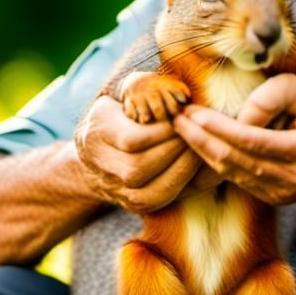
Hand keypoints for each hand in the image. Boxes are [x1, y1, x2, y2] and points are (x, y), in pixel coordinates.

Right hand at [74, 94, 202, 213]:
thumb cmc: (121, 115)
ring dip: (183, 170)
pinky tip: (198, 167)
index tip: (183, 118)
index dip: (163, 131)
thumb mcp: (123, 95)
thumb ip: (143, 90)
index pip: (132, 140)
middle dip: (175, 151)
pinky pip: (162, 202)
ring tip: (199, 150)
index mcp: (98, 133)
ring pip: (152, 192)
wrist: (96, 153)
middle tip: (197, 135)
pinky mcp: (134, 205)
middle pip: (140, 168)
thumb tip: (178, 89)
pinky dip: (185, 186)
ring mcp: (116, 190)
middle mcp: (100, 166)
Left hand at [172, 70, 295, 206]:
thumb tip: (251, 70)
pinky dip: (214, 160)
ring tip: (181, 126)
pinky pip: (237, 178)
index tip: (215, 103)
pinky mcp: (277, 197)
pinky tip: (199, 142)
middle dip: (204, 133)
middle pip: (239, 154)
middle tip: (180, 112)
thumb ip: (293, 86)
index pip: (261, 133)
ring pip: (233, 170)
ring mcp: (288, 189)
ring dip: (203, 147)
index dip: (239, 115)